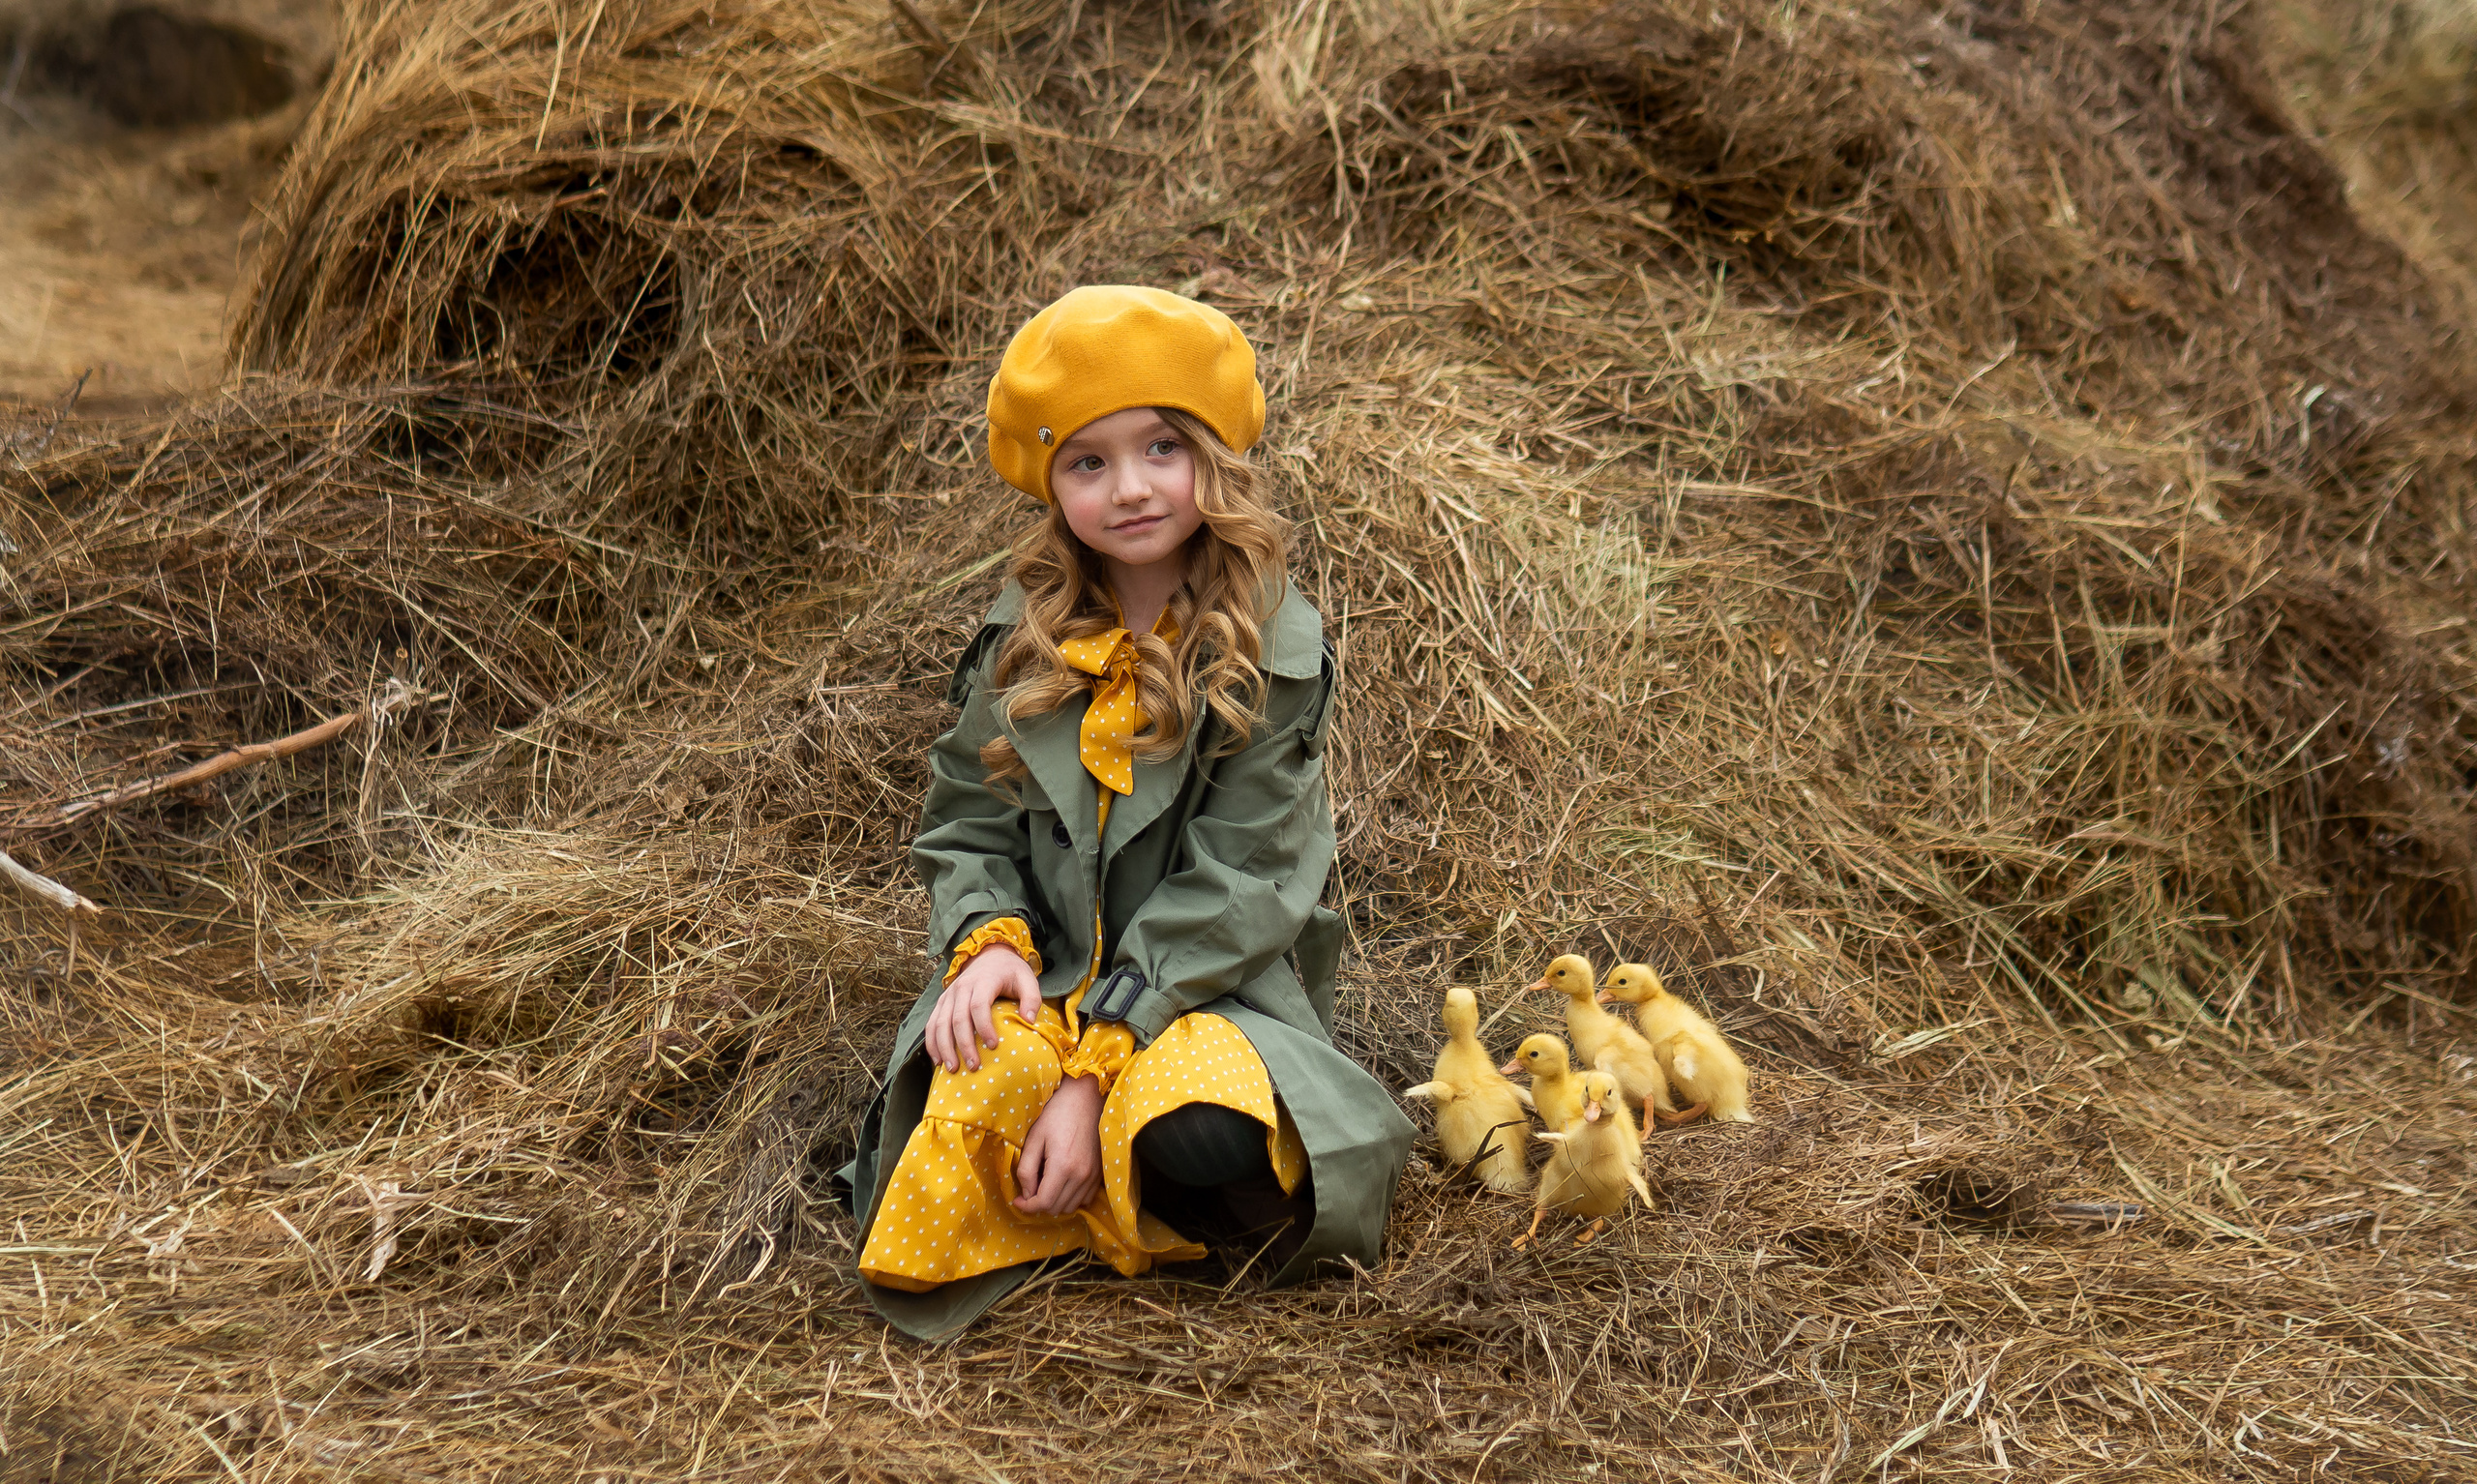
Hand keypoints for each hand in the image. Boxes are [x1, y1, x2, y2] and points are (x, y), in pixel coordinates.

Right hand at [926, 941, 1042, 1072]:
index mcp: (984, 981)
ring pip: (940, 1023)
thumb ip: (1032, 999)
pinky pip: (931, 1024)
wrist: (990, 955)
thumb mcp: (1028, 979)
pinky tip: (938, 1060)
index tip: (994, 1046)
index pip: (979, 1005)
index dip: (984, 1027)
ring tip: (953, 1069)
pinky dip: (932, 1043)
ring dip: (945, 1048)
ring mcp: (949, 995)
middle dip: (964, 1045)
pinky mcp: (942, 1002)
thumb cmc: (1011, 972)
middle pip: (958, 1018)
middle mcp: (962, 987)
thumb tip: (1029, 1021)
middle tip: (974, 1066)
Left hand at [1014, 1074, 1103, 1215]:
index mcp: (1062, 1166)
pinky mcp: (1100, 1173)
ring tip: (1046, 1184)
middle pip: (1056, 1208)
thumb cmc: (1056, 1115)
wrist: (1085, 1099)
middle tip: (1030, 1189)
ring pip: (1071, 1206)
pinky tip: (1062, 1182)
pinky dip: (1071, 1197)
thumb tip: (1026, 1194)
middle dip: (1039, 1204)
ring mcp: (1093, 1175)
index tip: (1018, 1200)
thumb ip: (1027, 1170)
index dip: (1027, 1207)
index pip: (1044, 1203)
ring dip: (1055, 1202)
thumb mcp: (1034, 1139)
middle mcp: (1081, 1175)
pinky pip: (1084, 1199)